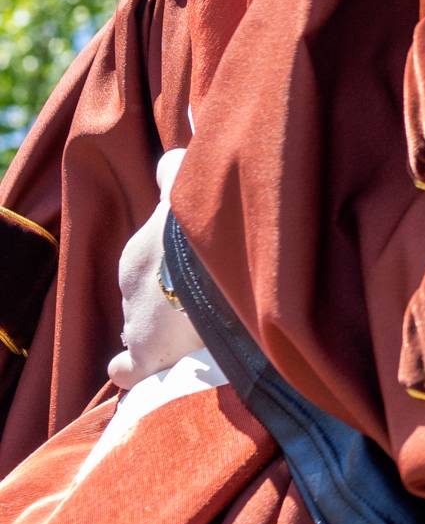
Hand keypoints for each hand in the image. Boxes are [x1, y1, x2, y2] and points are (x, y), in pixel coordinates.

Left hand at [109, 150, 200, 389]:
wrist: (196, 271)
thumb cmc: (195, 229)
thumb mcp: (184, 193)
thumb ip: (176, 175)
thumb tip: (172, 153)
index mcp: (143, 251)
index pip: (150, 259)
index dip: (171, 262)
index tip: (192, 265)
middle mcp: (134, 286)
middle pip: (147, 294)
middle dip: (166, 296)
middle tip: (200, 301)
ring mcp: (138, 322)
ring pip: (140, 328)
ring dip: (159, 331)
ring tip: (187, 335)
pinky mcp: (146, 355)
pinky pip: (126, 368)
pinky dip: (127, 370)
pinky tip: (129, 369)